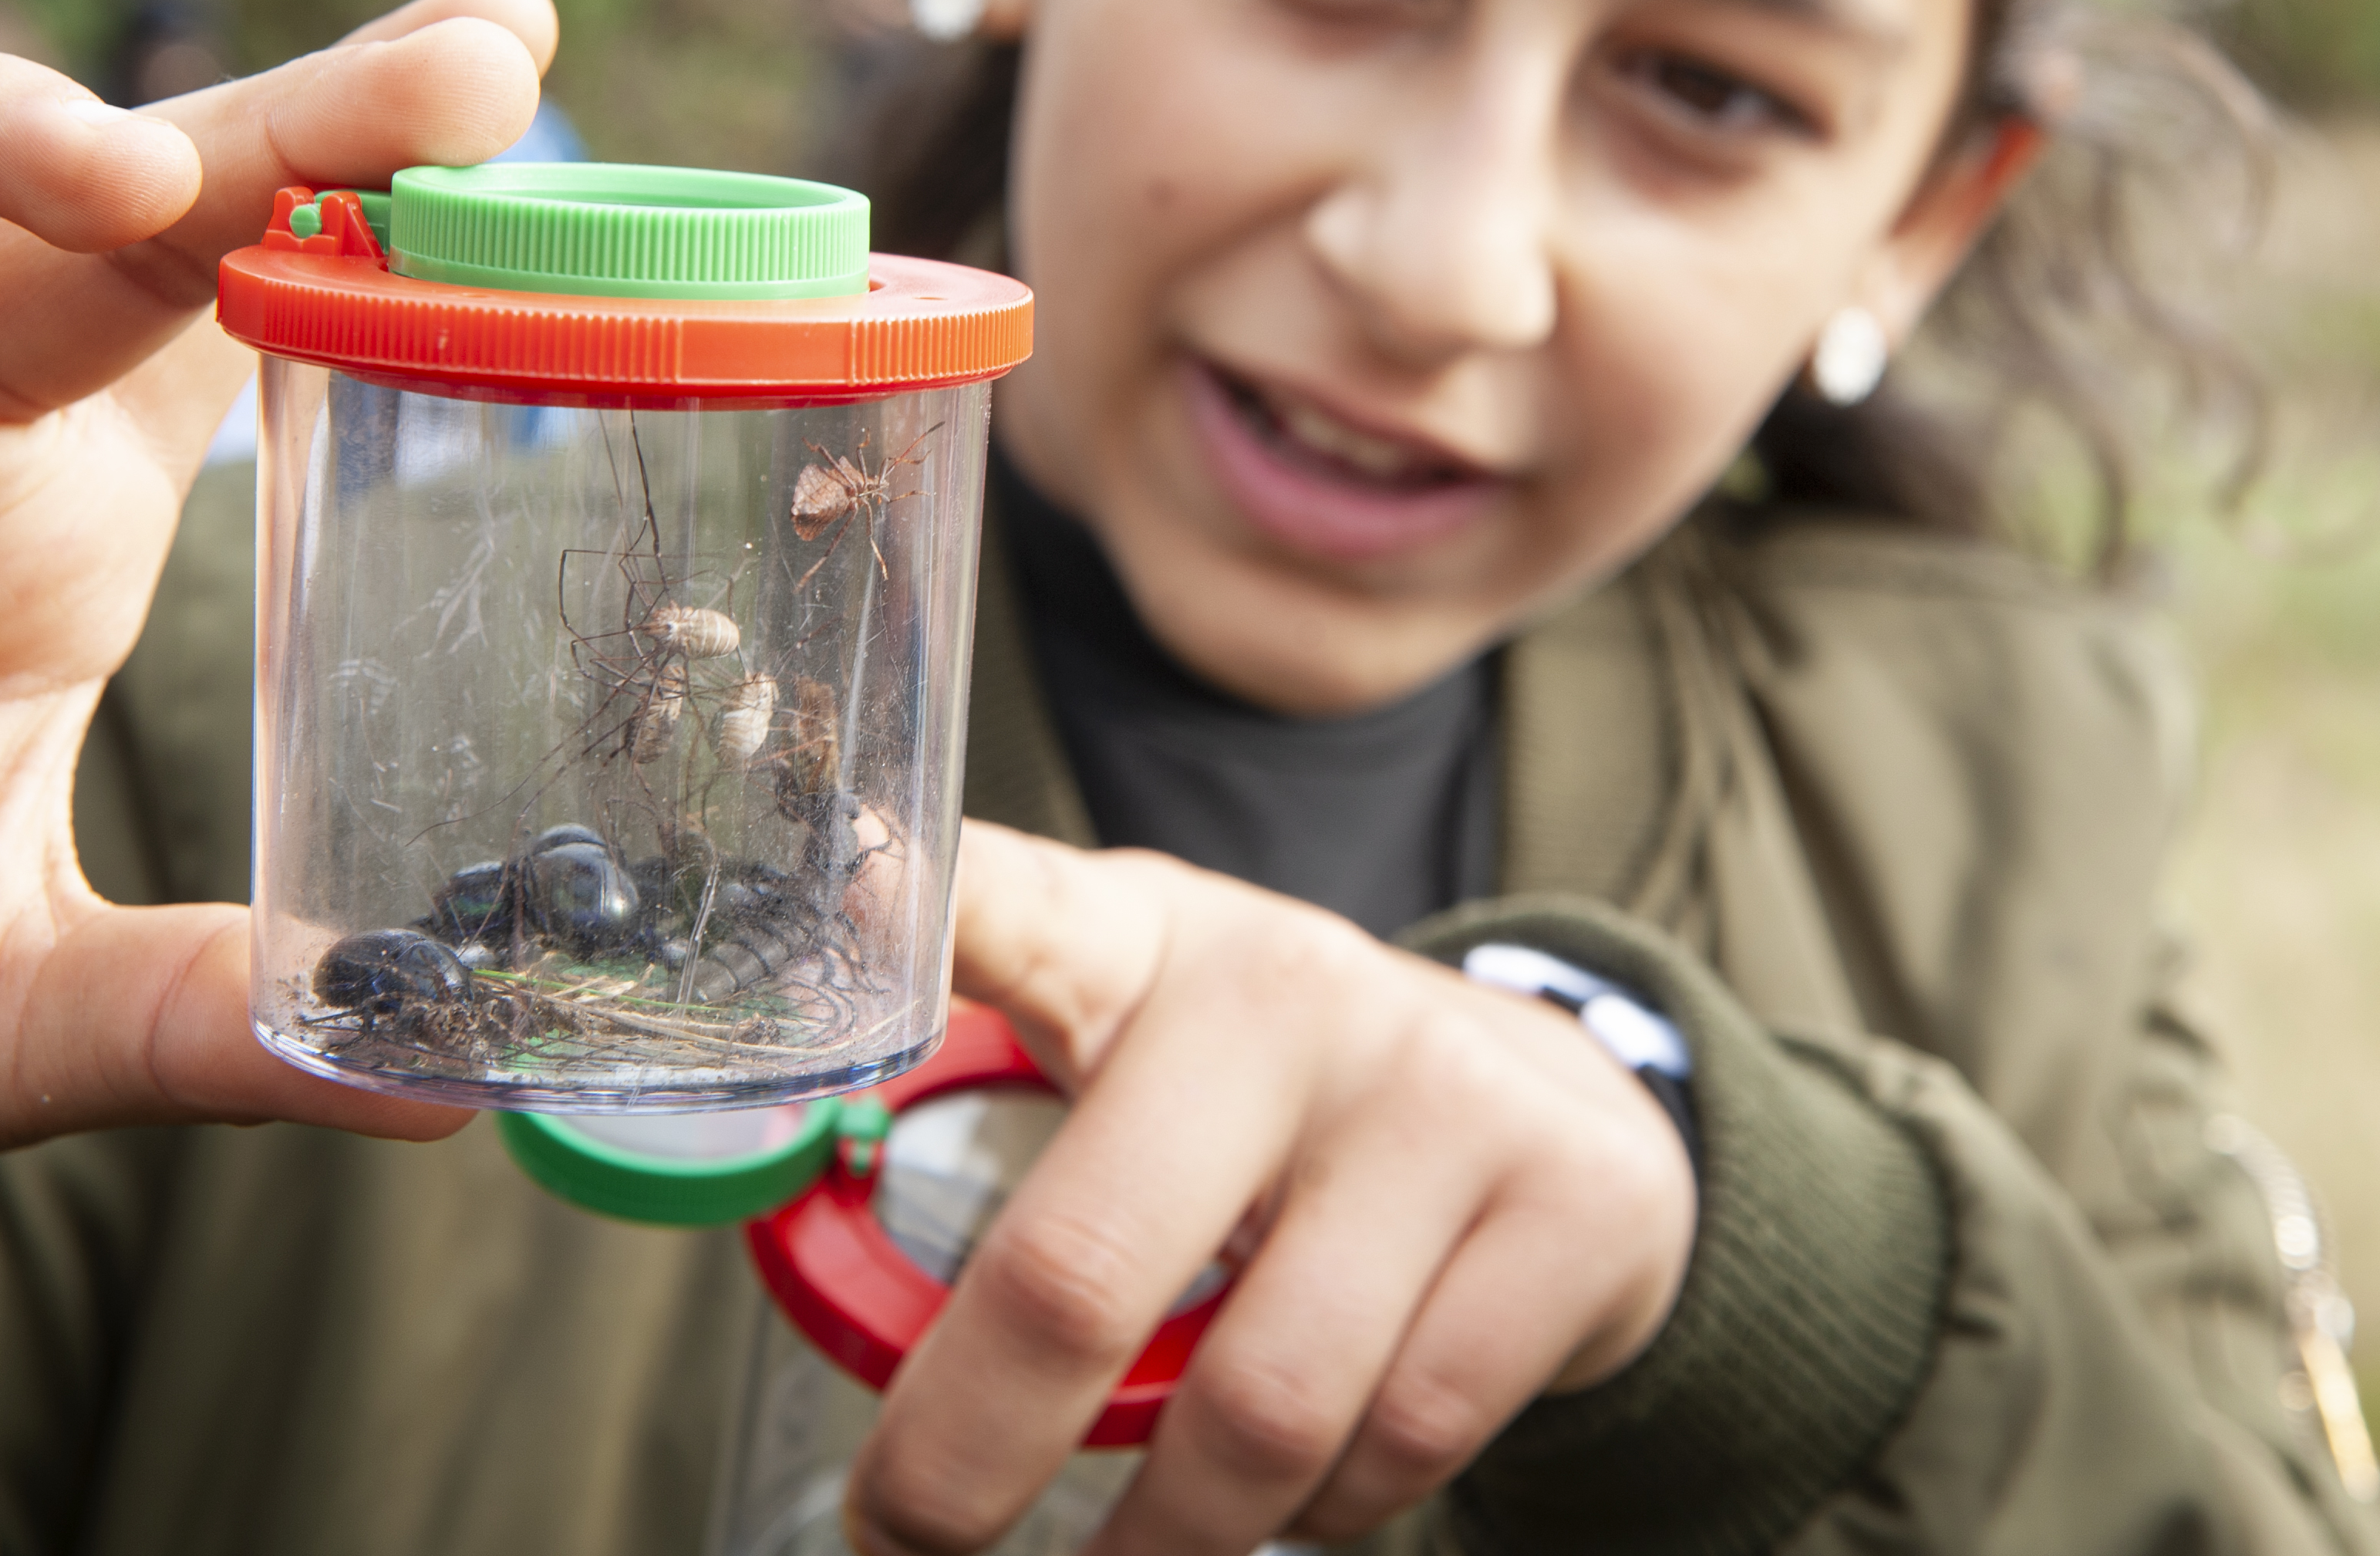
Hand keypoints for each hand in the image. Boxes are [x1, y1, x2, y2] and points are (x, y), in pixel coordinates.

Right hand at [0, 0, 556, 1252]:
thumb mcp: (0, 1013)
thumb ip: (199, 1016)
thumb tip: (444, 1083)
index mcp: (49, 518)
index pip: (252, 308)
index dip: (390, 219)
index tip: (552, 147)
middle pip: (153, 201)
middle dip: (323, 113)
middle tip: (499, 51)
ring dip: (89, 112)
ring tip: (222, 152)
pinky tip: (72, 172)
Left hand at [849, 823, 1697, 1553]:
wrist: (1565, 1115)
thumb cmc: (1276, 1107)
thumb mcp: (1137, 1056)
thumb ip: (988, 1119)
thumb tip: (811, 1278)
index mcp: (1136, 943)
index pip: (1003, 903)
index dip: (909, 900)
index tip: (833, 890)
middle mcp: (1286, 991)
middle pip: (1082, 1270)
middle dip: (960, 1464)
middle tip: (899, 1546)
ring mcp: (1441, 1092)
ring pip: (1257, 1413)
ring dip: (1157, 1541)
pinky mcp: (1568, 1206)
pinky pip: (1398, 1446)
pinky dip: (1318, 1518)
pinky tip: (1297, 1491)